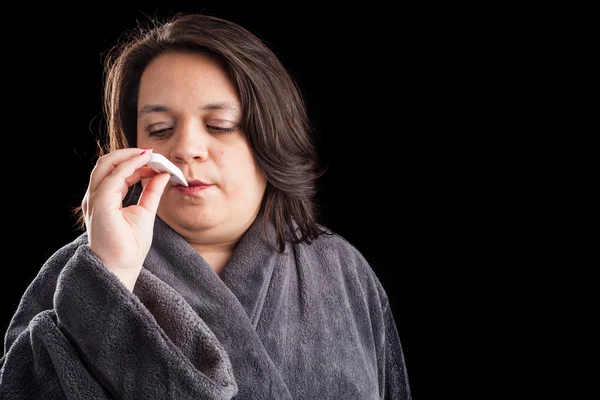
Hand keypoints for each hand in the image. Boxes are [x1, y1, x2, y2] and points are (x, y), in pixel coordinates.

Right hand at [81, 148, 169, 290]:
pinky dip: (129, 165)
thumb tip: (163, 174)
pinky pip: (113, 177)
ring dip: (130, 156)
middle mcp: (96, 196)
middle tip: (153, 153)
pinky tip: (145, 162)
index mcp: (104, 199)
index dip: (135, 163)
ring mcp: (95, 199)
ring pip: (106, 164)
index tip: (155, 161)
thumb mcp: (145, 212)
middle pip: (107, 163)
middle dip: (130, 154)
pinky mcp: (100, 204)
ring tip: (150, 155)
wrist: (121, 268)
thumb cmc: (129, 247)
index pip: (116, 171)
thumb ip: (152, 192)